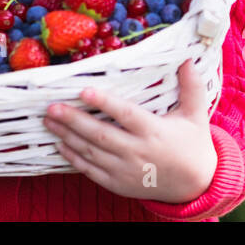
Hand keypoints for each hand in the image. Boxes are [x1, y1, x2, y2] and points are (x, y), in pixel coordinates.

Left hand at [43, 59, 217, 202]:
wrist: (195, 186)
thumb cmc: (192, 144)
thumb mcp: (196, 115)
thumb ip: (191, 87)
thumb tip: (186, 58)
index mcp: (154, 132)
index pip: (126, 115)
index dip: (104, 103)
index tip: (84, 91)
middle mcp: (138, 152)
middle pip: (101, 134)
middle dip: (74, 120)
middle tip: (52, 107)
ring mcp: (126, 171)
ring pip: (92, 152)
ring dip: (68, 136)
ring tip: (49, 121)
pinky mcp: (119, 184)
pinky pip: (92, 171)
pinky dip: (74, 158)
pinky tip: (60, 145)